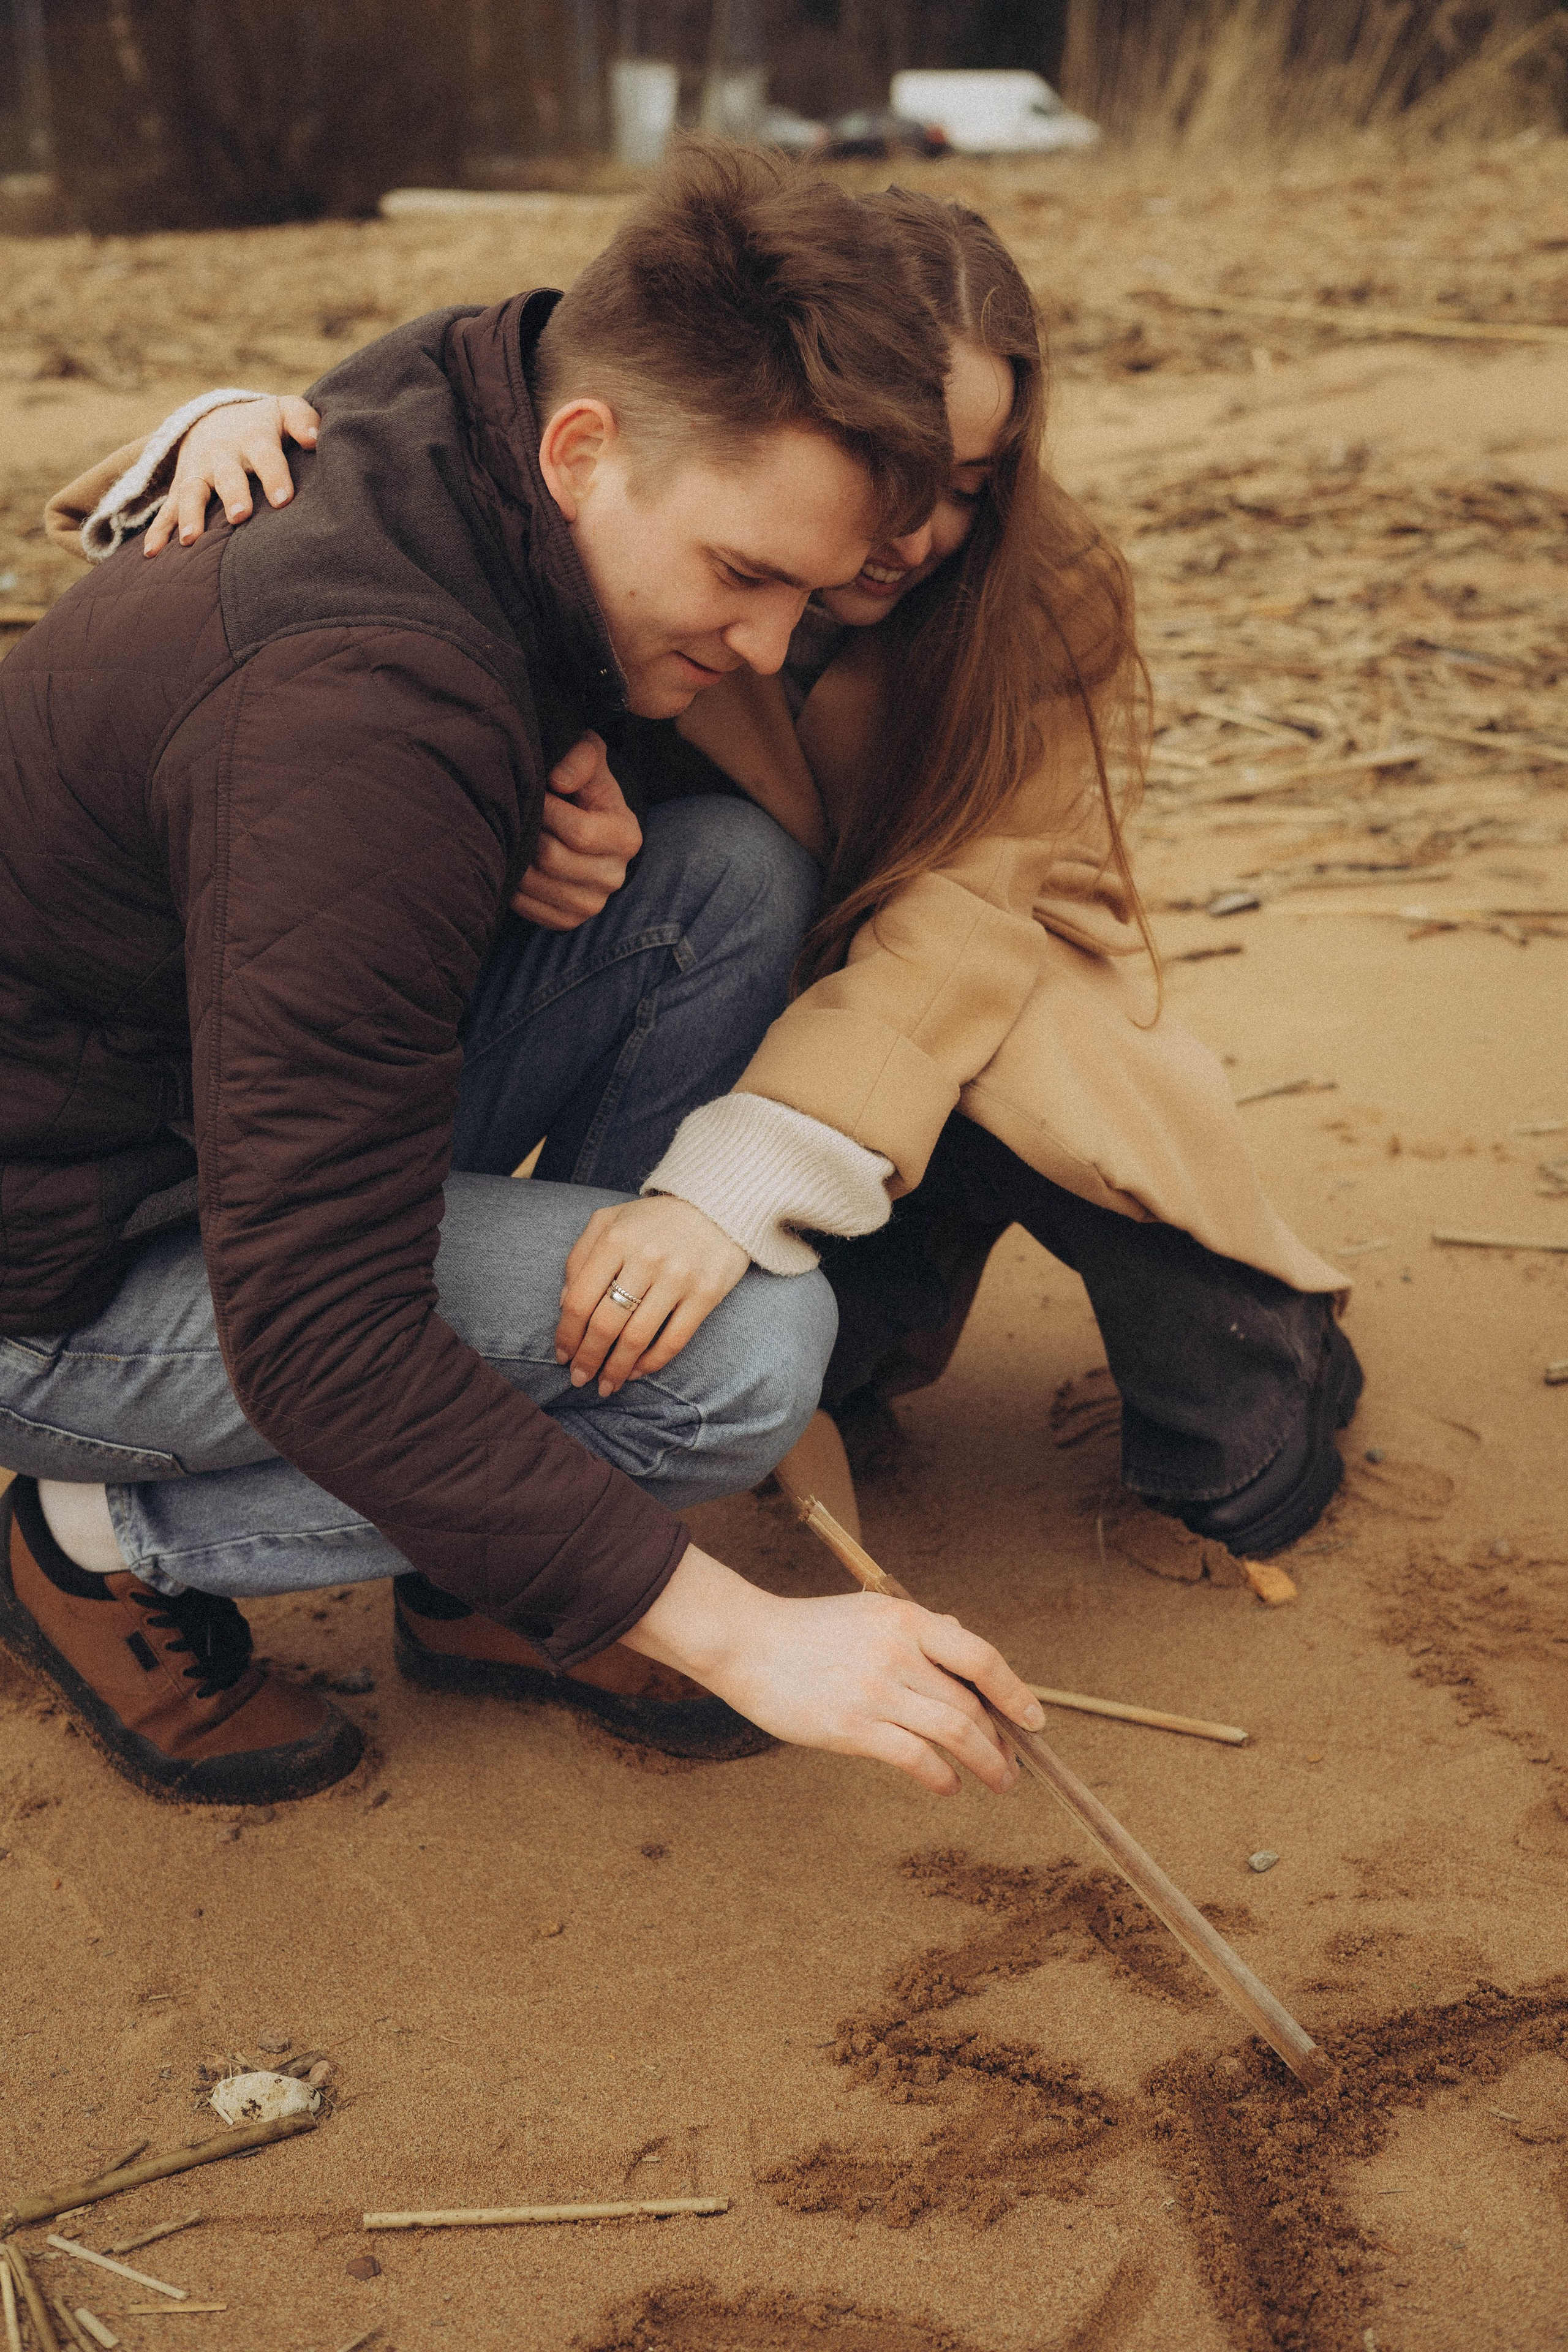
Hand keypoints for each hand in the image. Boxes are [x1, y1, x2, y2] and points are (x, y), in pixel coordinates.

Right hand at [144, 394, 321, 554]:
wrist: (215, 419)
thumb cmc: (263, 426)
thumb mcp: (283, 412)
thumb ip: (302, 420)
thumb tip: (315, 440)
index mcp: (253, 439)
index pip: (266, 456)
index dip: (274, 476)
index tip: (283, 500)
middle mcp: (222, 456)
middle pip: (227, 476)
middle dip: (232, 495)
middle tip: (239, 516)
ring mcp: (198, 472)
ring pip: (192, 493)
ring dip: (190, 515)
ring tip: (191, 539)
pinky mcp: (181, 488)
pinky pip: (167, 510)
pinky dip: (158, 531)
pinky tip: (153, 553)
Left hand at [509, 732, 641, 930]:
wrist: (592, 827)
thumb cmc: (586, 787)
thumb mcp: (591, 760)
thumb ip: (581, 757)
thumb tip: (557, 780)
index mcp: (625, 837)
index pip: (578, 831)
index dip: (546, 810)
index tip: (535, 794)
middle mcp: (614, 877)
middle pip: (552, 858)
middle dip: (528, 833)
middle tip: (521, 817)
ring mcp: (592, 904)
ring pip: (534, 884)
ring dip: (515, 858)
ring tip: (516, 836)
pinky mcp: (568, 920)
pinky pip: (528, 907)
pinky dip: (513, 885)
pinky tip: (517, 862)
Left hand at [556, 1195, 747, 1395]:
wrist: (718, 1205)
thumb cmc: (654, 1219)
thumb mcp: (609, 1221)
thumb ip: (580, 1257)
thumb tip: (565, 1306)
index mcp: (616, 1239)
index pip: (580, 1300)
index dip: (567, 1335)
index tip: (562, 1356)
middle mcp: (646, 1258)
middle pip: (605, 1324)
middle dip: (588, 1359)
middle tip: (580, 1379)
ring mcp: (678, 1277)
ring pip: (637, 1338)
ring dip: (616, 1369)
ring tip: (606, 1385)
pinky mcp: (706, 1293)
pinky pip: (674, 1340)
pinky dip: (652, 1363)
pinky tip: (637, 1371)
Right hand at [622, 1545, 1047, 1795]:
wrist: (745, 1642)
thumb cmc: (809, 1629)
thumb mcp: (869, 1611)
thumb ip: (918, 1628)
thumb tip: (963, 1636)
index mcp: (906, 1618)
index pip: (980, 1656)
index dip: (1015, 1690)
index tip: (1034, 1718)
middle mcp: (896, 1651)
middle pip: (970, 1703)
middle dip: (1001, 1740)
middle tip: (1012, 1765)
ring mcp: (873, 1689)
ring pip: (953, 1732)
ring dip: (986, 1763)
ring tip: (997, 1781)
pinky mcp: (849, 1726)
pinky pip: (914, 1758)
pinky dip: (941, 1777)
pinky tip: (948, 1786)